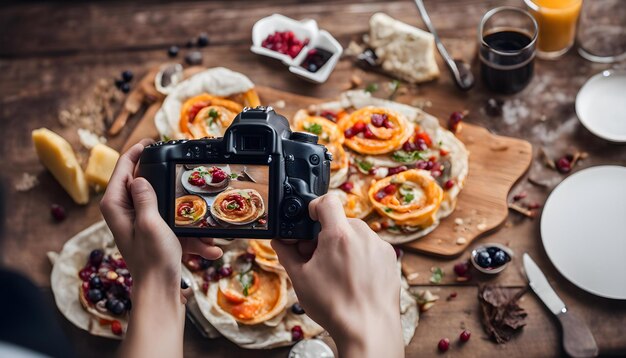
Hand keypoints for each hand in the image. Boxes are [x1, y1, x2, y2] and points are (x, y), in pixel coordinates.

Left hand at [100, 140, 222, 357]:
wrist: (160, 290)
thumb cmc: (152, 259)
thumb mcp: (150, 223)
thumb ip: (145, 197)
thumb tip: (139, 176)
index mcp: (117, 205)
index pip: (123, 169)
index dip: (136, 152)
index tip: (152, 141)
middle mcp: (126, 211)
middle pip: (146, 184)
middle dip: (169, 181)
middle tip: (184, 171)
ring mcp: (141, 223)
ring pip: (166, 204)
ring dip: (187, 215)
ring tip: (206, 223)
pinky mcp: (155, 234)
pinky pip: (175, 224)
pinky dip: (191, 234)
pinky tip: (209, 246)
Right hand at [271, 194, 403, 357]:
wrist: (368, 330)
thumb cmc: (335, 306)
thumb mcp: (300, 279)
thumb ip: (287, 254)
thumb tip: (279, 242)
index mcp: (339, 235)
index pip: (327, 201)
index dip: (315, 207)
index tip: (310, 218)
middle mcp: (363, 235)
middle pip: (340, 222)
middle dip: (325, 234)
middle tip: (316, 257)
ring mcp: (380, 247)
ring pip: (356, 235)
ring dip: (343, 245)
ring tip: (336, 272)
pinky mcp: (390, 259)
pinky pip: (370, 248)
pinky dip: (360, 256)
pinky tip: (353, 278)